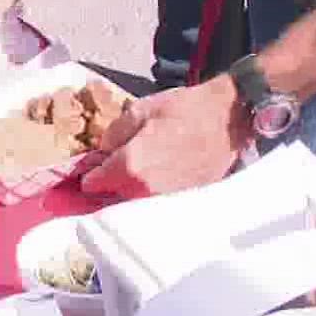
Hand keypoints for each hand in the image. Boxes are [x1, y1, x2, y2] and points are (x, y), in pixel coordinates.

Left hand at [80, 77, 247, 197]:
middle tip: (111, 169)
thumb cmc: (184, 111)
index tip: (93, 167)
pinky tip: (156, 178)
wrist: (228, 120)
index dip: (88, 173)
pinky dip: (149, 197)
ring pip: (132, 205)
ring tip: (137, 172)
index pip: (92, 185)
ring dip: (127, 194)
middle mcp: (145, 192)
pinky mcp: (183, 204)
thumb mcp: (139, 111)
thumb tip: (103, 152)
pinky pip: (154, 205)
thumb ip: (112, 134)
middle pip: (110, 199)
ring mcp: (165, 202)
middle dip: (106, 186)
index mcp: (129, 167)